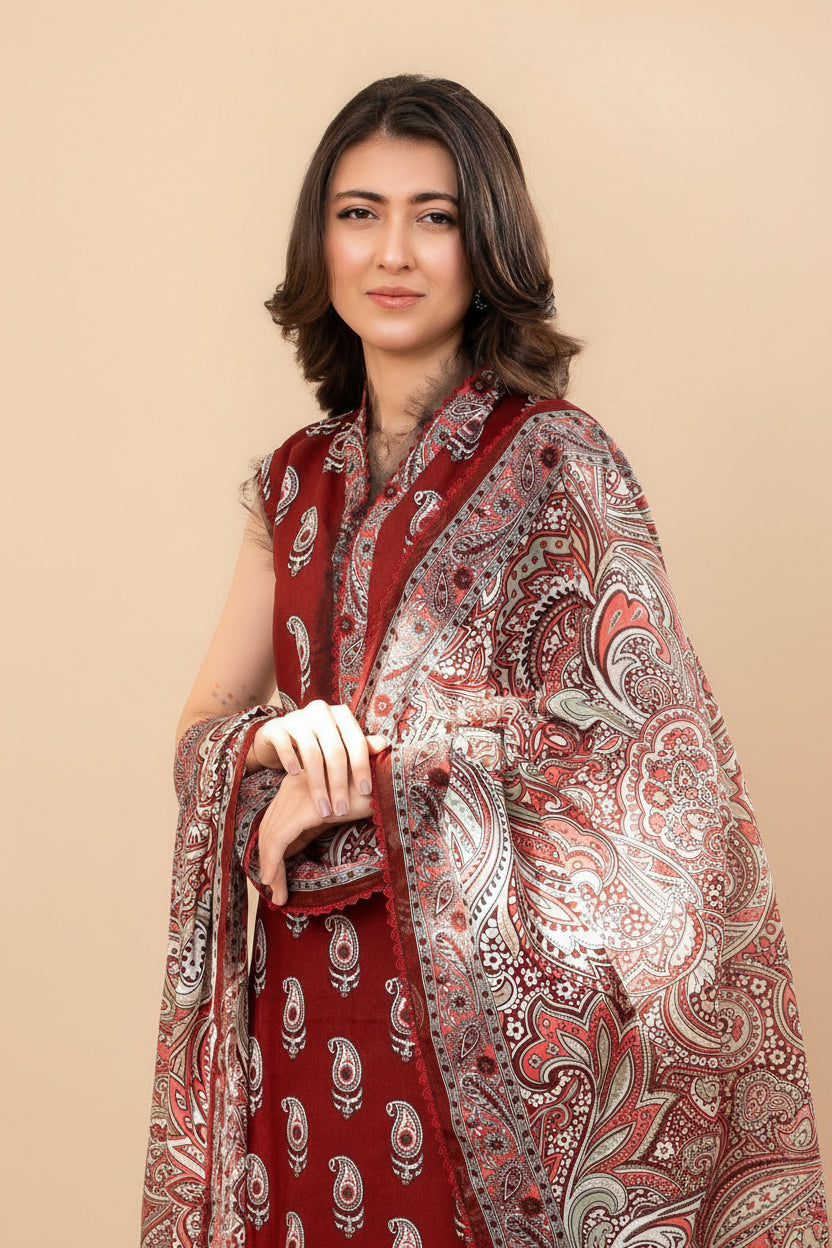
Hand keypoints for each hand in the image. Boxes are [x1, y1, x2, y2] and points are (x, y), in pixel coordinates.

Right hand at [247, 701, 386, 819]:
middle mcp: (321, 711)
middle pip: (335, 750)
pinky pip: (284, 743)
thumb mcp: (339, 744)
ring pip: (311, 752)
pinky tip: (297, 775)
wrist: (279, 735)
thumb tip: (384, 745)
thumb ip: (359, 745)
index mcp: (341, 715)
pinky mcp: (276, 726)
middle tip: (342, 809)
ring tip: (323, 806)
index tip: (365, 792)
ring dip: (318, 784)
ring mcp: (297, 717)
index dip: (362, 767)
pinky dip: (291, 760)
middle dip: (339, 784)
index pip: (356, 741)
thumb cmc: (317, 743)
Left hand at [258, 769, 374, 904]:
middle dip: (268, 862)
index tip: (274, 877)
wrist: (386, 777)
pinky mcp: (301, 809)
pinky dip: (272, 862)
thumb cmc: (369, 792)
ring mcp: (293, 796)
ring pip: (270, 838)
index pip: (274, 822)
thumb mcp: (336, 810)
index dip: (271, 851)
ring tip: (277, 895)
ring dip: (271, 869)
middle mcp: (290, 788)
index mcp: (297, 786)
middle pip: (268, 830)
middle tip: (275, 891)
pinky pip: (277, 840)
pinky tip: (272, 881)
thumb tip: (294, 850)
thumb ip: (315, 823)